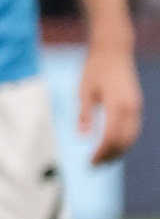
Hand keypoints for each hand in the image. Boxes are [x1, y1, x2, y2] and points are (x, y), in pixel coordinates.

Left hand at [79, 44, 143, 164]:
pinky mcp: (136, 106)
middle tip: (93, 166)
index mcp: (117, 104)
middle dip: (110, 156)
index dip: (102, 152)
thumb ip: (85, 114)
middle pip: (124, 141)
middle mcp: (131, 108)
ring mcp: (136, 107)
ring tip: (101, 161)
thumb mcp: (84, 91)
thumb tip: (82, 136)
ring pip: (131, 137)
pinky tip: (111, 147)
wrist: (114, 51)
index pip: (111, 136)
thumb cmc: (95, 69)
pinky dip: (124, 141)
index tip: (90, 162)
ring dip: (118, 151)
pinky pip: (133, 129)